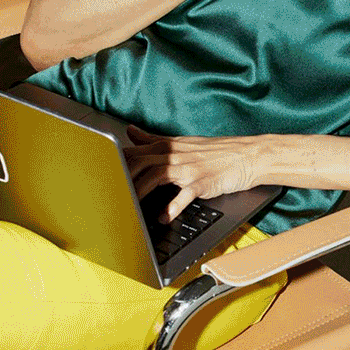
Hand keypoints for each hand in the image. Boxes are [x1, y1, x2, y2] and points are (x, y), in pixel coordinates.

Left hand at [124, 126, 265, 221]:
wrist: (247, 156)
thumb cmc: (215, 151)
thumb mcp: (182, 143)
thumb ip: (153, 139)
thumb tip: (130, 131)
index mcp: (170, 146)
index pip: (138, 149)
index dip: (118, 160)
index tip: (102, 171)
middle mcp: (177, 155)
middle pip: (143, 161)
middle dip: (124, 175)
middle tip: (110, 192)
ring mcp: (190, 168)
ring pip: (157, 174)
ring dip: (141, 190)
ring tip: (130, 206)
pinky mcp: (202, 182)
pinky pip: (184, 195)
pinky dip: (172, 208)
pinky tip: (163, 218)